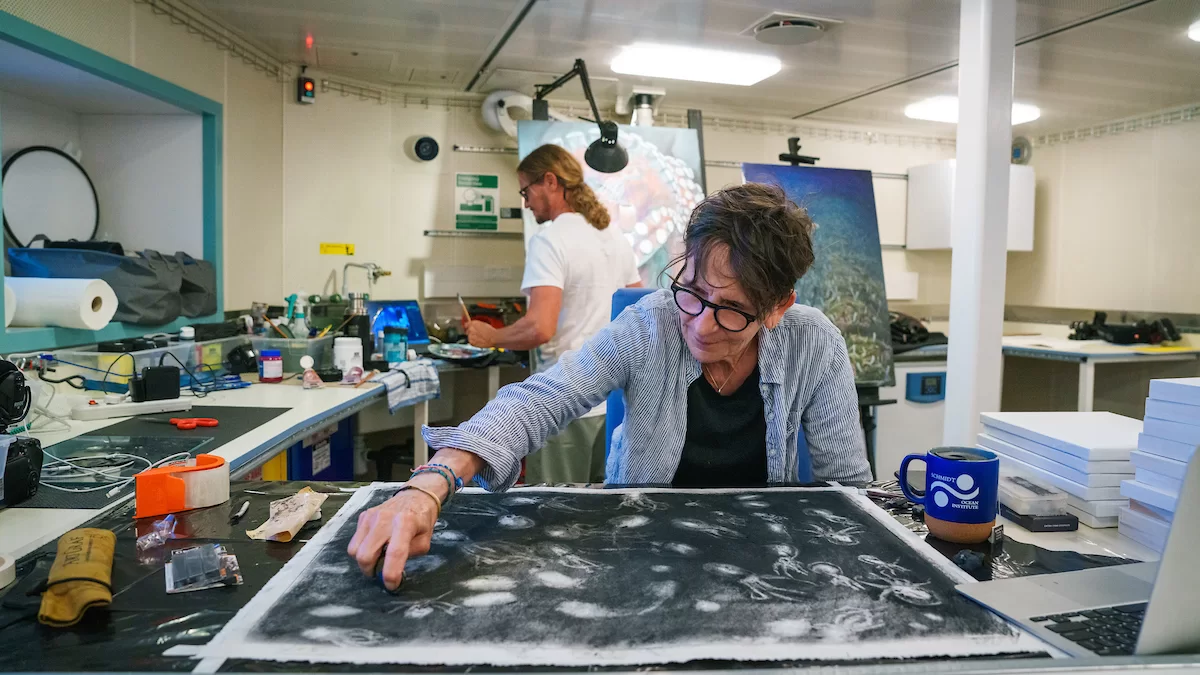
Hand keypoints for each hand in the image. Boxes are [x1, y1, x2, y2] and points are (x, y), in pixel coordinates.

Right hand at [346, 476, 442, 590]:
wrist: (415, 496)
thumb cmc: (422, 521)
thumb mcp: (425, 541)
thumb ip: (409, 554)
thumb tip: (392, 568)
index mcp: (405, 523)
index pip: (394, 553)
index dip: (391, 575)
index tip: (392, 585)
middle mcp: (385, 518)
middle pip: (365, 555)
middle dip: (371, 570)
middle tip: (380, 572)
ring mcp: (371, 516)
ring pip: (354, 550)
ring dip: (364, 561)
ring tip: (377, 558)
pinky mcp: (363, 516)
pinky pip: (355, 540)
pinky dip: (362, 548)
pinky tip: (375, 545)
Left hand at [466, 320, 498, 348]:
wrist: (493, 338)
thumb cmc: (490, 331)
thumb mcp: (483, 324)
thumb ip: (476, 325)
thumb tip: (474, 326)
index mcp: (473, 323)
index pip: (466, 324)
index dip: (468, 327)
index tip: (469, 328)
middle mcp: (470, 329)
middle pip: (467, 331)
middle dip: (471, 332)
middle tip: (477, 334)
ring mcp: (470, 336)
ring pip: (469, 337)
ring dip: (472, 337)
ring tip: (480, 338)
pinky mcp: (471, 342)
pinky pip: (471, 342)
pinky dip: (474, 342)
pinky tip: (479, 341)